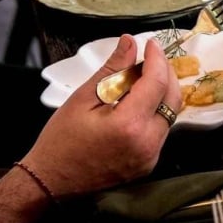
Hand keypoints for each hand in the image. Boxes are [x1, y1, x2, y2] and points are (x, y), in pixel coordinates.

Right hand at [22, 36, 181, 197]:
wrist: (51, 181)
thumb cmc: (61, 139)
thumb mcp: (83, 98)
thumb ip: (112, 69)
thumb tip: (130, 41)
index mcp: (129, 125)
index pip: (157, 82)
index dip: (157, 59)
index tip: (151, 44)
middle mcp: (147, 143)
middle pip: (172, 98)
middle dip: (165, 73)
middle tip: (150, 58)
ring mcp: (150, 157)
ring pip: (169, 115)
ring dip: (161, 93)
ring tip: (141, 79)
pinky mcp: (148, 165)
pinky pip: (161, 132)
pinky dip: (155, 113)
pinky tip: (138, 104)